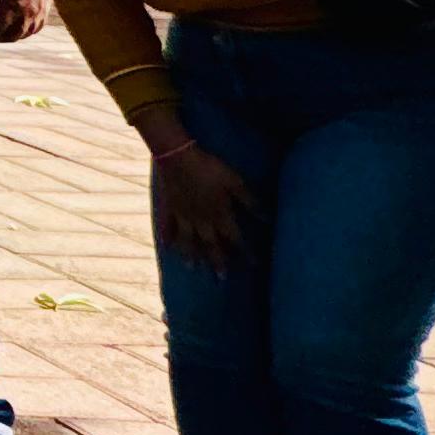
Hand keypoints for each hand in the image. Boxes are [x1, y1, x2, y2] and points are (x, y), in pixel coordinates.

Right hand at [151, 138, 255, 265]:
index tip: (253, 264)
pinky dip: (169, 238)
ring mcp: (184, 216)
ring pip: (189, 241)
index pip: (235, 238)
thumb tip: (266, 218)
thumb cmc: (209, 167)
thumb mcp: (235, 181)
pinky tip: (168, 246)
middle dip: (217, 261)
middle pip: (211, 245)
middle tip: (221, 278)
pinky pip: (169, 227)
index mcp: (219, 214)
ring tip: (193, 268)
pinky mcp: (171, 208)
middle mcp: (202, 220)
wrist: (178, 157)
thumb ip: (249, 201)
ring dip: (192, 255)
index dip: (245, 252)